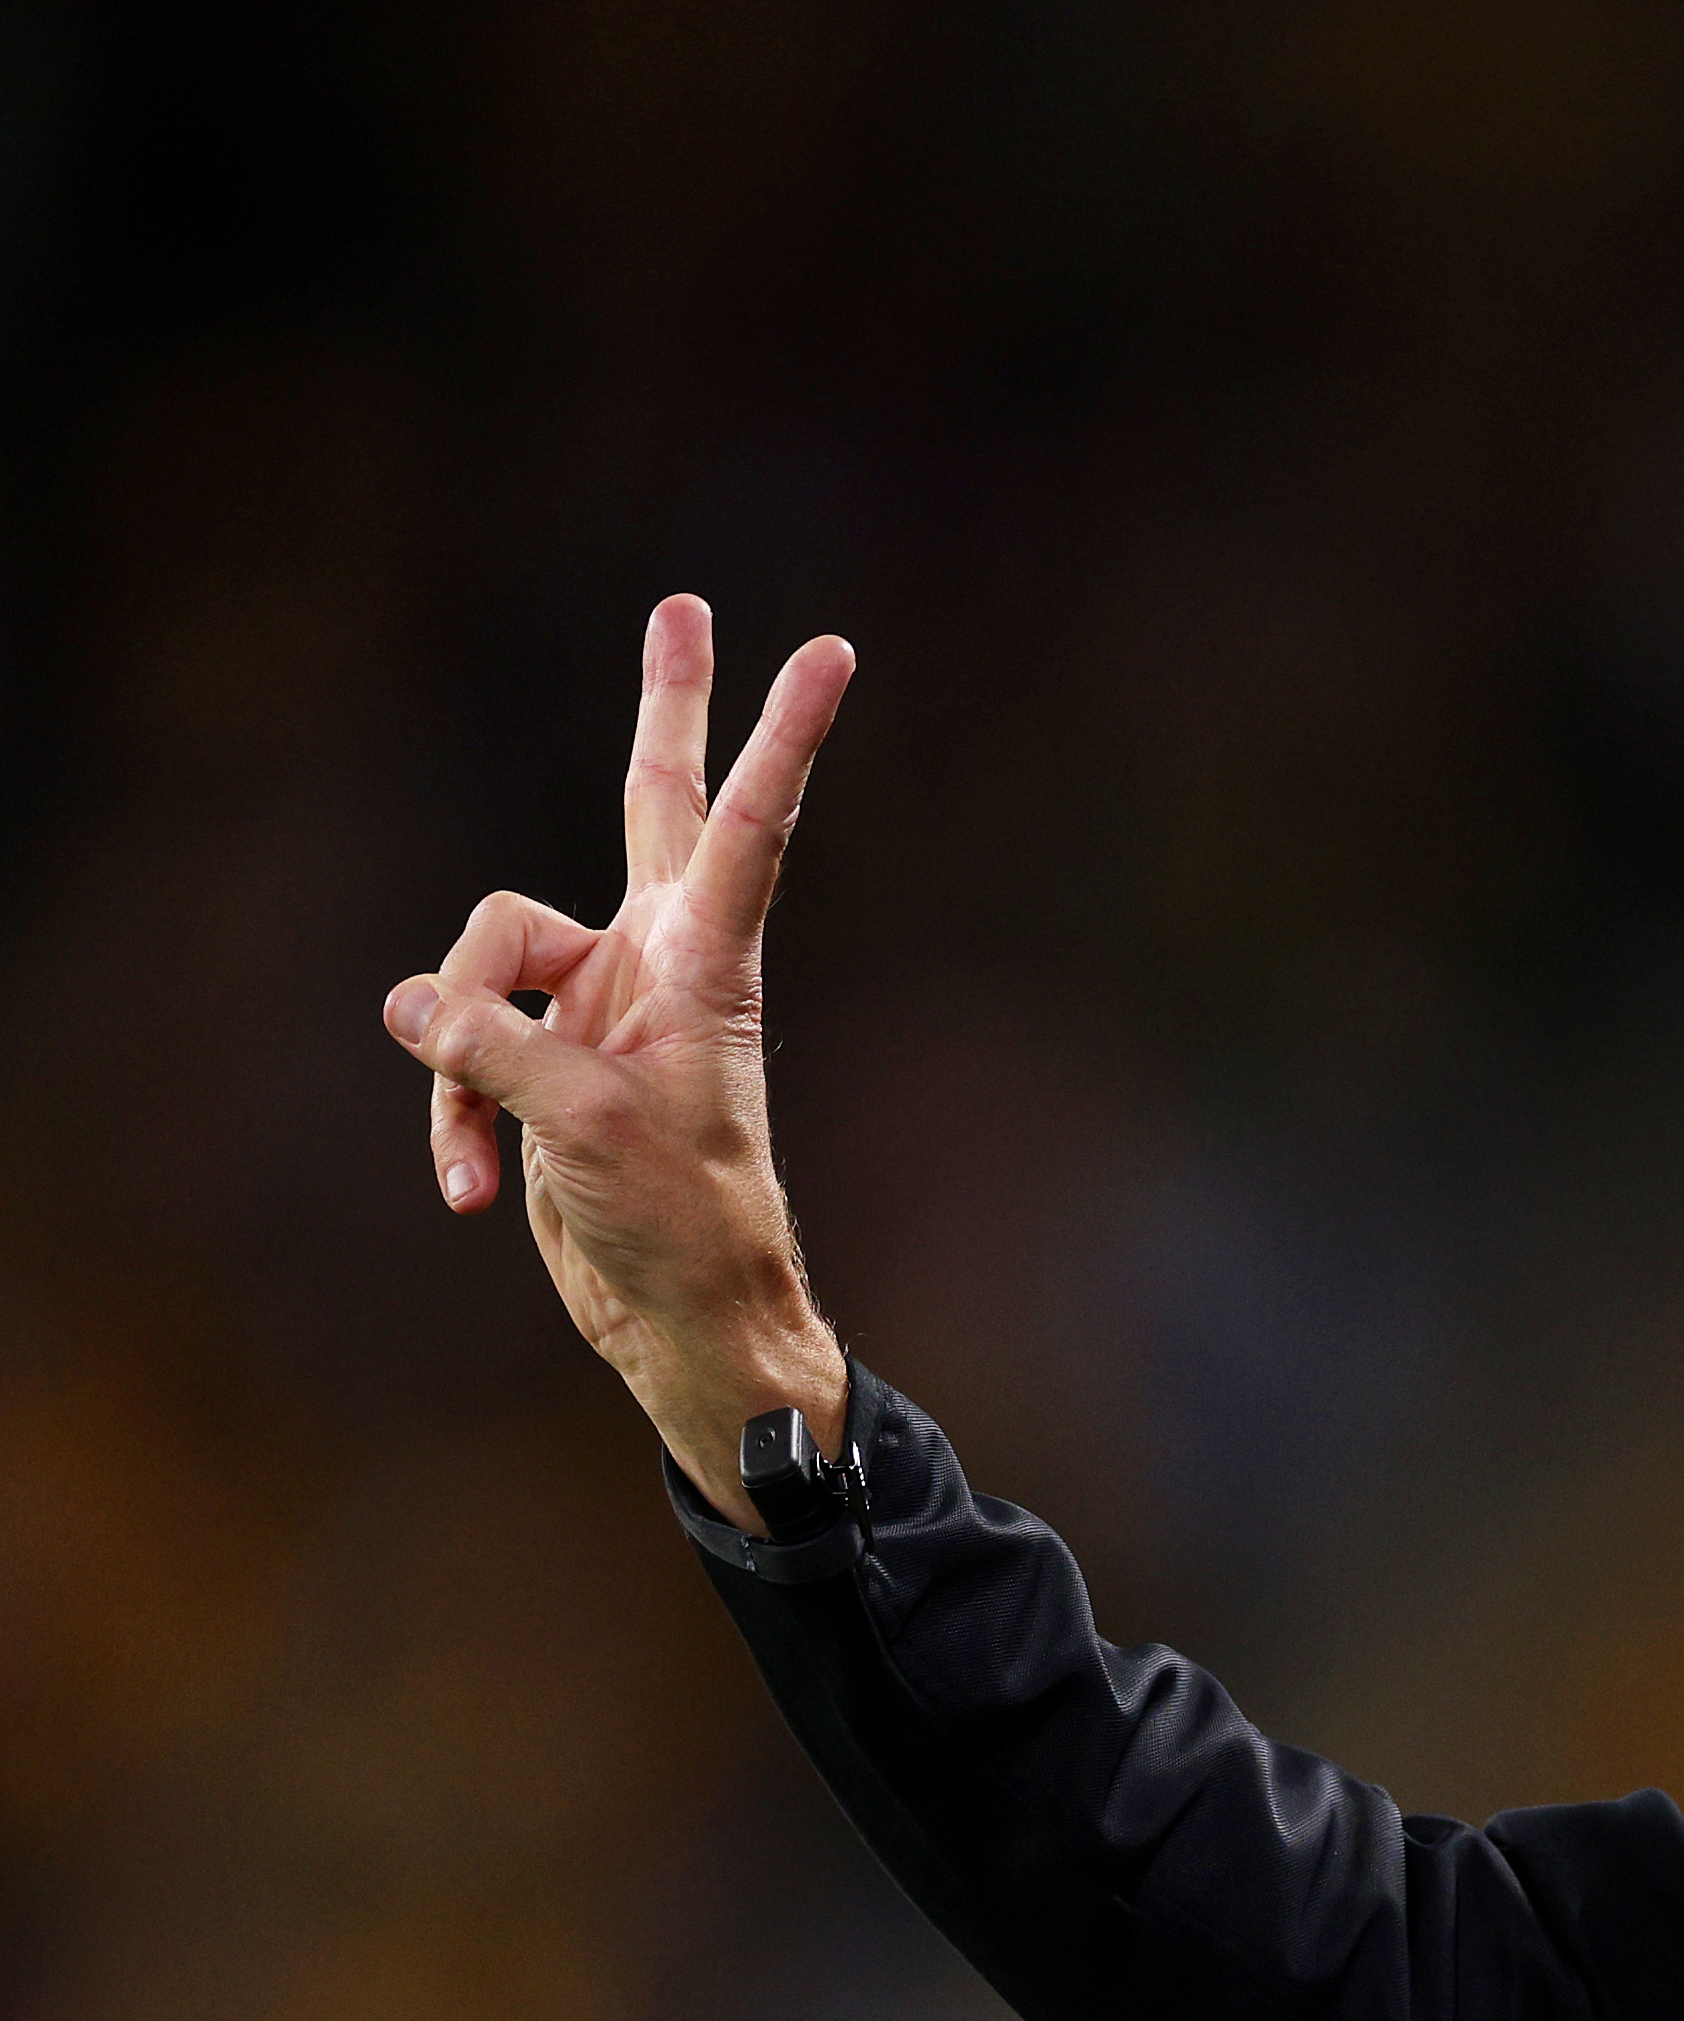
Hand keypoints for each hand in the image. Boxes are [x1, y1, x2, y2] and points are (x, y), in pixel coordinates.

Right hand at [384, 597, 855, 1527]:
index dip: (782, 736)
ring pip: (478, 965)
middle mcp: (659, 958)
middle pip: (653, 803)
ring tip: (481, 1153)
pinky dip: (452, 1117)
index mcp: (706, 962)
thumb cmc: (675, 1218)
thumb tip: (411, 1004)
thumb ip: (493, 1045)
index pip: (750, 825)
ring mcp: (600, 1000)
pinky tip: (468, 1188)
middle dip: (665, 708)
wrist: (677, 1314)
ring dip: (456, 1064)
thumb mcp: (585, 1125)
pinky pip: (458, 1047)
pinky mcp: (544, 1052)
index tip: (834, 651)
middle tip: (687, 607)